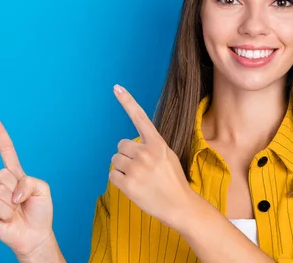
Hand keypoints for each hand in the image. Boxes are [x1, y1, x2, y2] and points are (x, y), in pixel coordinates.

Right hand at [0, 115, 54, 257]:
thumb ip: (29, 182)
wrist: (35, 234)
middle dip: (16, 187)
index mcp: (16, 173)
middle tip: (22, 200)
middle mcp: (2, 182)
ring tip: (16, 210)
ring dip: (13, 202)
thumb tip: (10, 192)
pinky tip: (9, 218)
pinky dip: (7, 213)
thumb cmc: (40, 211)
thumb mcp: (43, 189)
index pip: (6, 150)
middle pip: (2, 173)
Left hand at [110, 84, 194, 228]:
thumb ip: (150, 146)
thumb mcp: (168, 156)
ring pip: (115, 160)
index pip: (140, 117)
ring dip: (122, 168)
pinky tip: (133, 186)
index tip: (116, 87)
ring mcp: (136, 169)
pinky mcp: (128, 184)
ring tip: (139, 178)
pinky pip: (112, 175)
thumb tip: (128, 145)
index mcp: (157, 143)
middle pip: (120, 145)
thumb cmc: (173, 180)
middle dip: (126, 155)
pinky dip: (119, 180)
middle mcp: (146, 153)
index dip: (127, 101)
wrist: (180, 205)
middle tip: (141, 168)